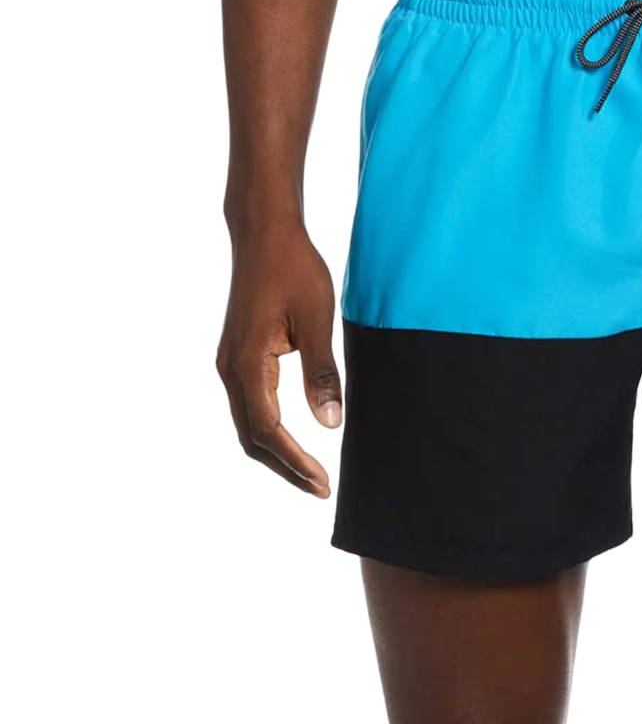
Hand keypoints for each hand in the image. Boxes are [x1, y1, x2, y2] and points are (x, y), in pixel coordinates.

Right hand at [216, 223, 341, 496]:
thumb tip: (329, 423)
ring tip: (309, 473)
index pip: (269, 430)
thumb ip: (322, 372)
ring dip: (276, 452)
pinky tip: (291, 439)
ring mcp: (229, 363)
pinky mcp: (237, 356)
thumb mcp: (318, 319)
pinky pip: (249, 405)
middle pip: (252, 437)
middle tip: (320, 488)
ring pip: (247, 423)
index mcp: (247, 363)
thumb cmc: (294, 269)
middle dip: (285, 467)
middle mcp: (229, 368)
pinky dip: (268, 430)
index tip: (323, 483)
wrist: (264, 234)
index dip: (296, 461)